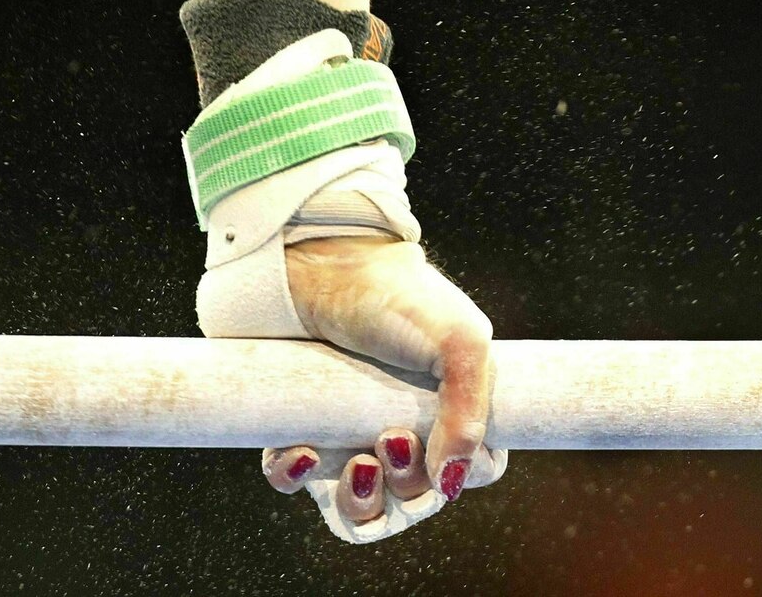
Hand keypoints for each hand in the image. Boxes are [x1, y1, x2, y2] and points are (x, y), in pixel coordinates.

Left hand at [261, 234, 505, 534]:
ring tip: (360, 459)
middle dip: (405, 485)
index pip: (463, 472)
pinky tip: (303, 452)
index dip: (455, 477)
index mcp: (448, 409)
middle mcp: (399, 424)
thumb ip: (470, 414)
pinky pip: (291, 475)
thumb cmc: (400, 295)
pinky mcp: (296, 422)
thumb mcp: (460, 342)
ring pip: (355, 501)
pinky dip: (294, 476)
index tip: (445, 456)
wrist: (324, 260)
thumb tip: (449, 483)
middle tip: (392, 439)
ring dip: (361, 497)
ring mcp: (346, 428)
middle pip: (409, 496)